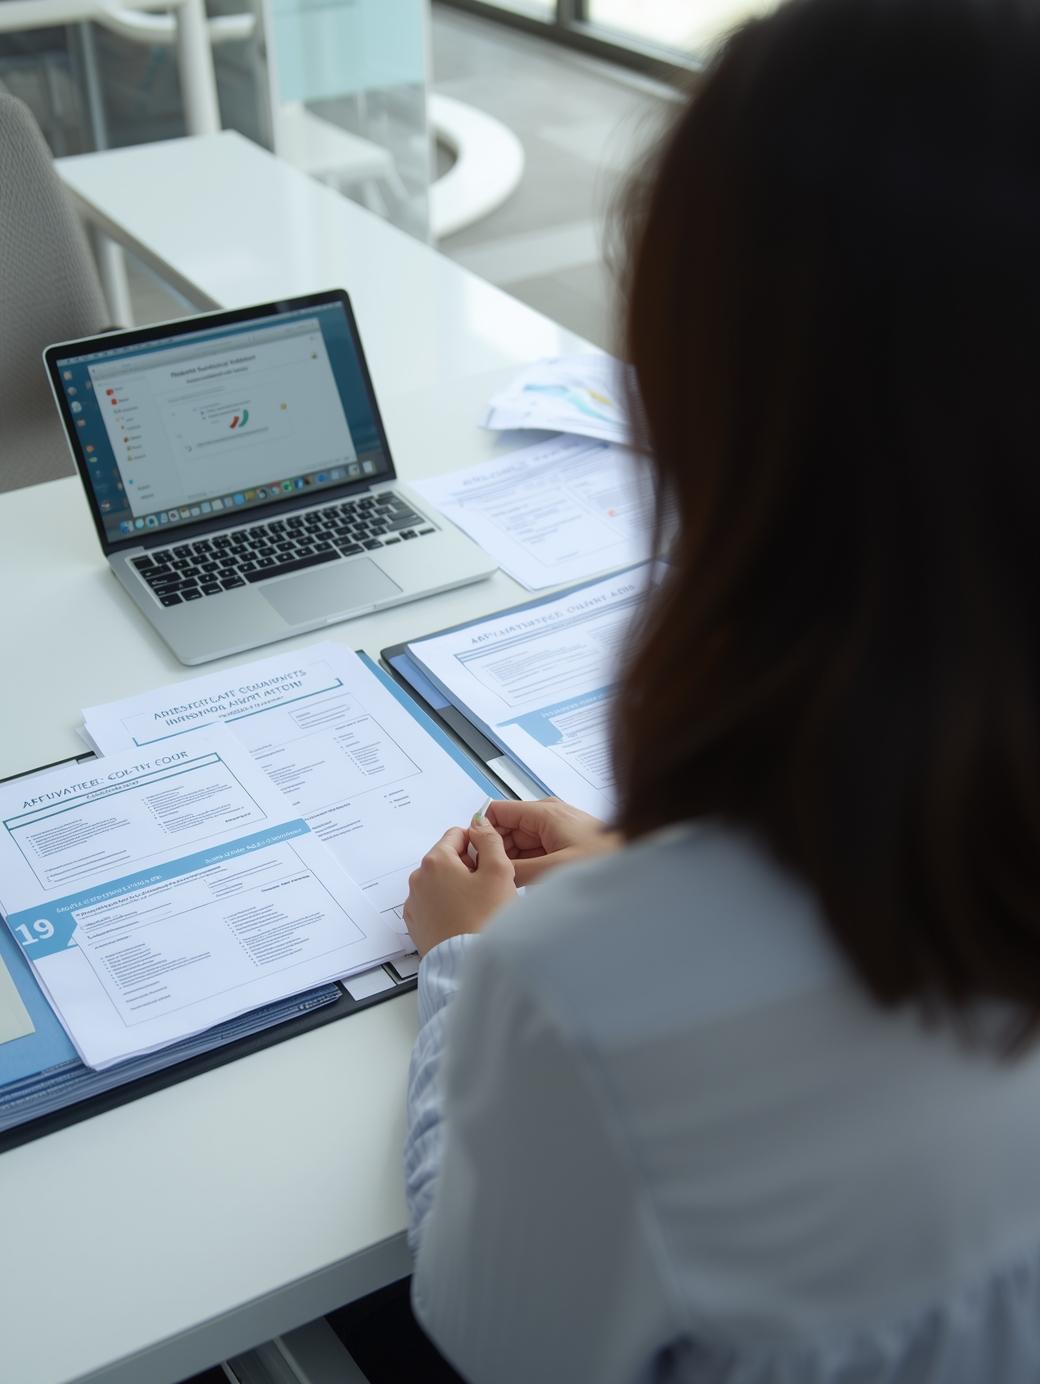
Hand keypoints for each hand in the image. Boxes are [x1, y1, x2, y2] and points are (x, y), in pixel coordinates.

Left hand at [404, 821, 516, 956]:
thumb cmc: (485, 920)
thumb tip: (480, 824)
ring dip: (458, 888)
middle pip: (448, 859)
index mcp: (436, 861)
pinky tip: (465, 920)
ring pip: (441, 883)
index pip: (457, 835)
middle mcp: (419, 879)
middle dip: (468, 868)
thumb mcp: (499, 871)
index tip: (490, 862)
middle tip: (488, 888)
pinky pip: (434, 905)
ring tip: (478, 908)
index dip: (478, 845)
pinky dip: (448, 907)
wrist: (469, 965)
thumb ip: (490, 840)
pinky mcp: (417, 924)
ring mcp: (415, 903)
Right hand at [485, 797, 621, 885]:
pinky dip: (525, 864)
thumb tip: (489, 870)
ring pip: (518, 842)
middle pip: (506, 828)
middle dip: (495, 850)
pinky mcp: (562, 841)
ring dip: (510, 860)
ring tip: (504, 882)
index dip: (481, 832)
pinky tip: (522, 882)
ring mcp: (555, 828)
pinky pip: (533, 850)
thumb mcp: (554, 868)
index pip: (497, 812)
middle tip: (486, 875)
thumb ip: (516, 870)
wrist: (638, 863)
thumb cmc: (604, 860)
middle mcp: (548, 814)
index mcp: (544, 811)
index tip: (472, 856)